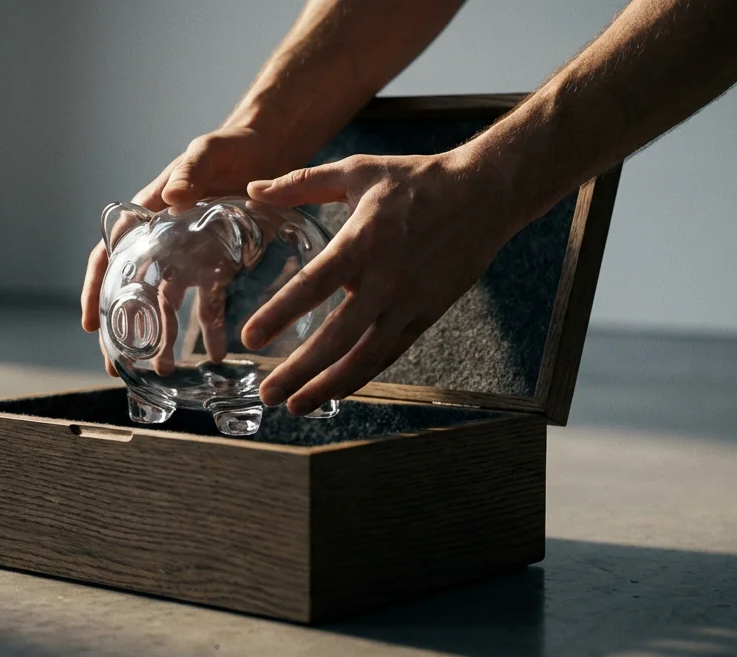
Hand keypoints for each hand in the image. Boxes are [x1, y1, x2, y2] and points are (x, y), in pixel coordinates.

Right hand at [81, 126, 294, 375]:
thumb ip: (189, 172)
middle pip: (132, 289)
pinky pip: (207, 300)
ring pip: (165, 302)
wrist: (267, 150)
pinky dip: (208, 327)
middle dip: (124, 329)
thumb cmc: (229, 146)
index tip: (92, 324)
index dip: (96, 290)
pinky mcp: (216, 263)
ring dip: (162, 336)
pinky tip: (215, 351)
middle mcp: (162, 239)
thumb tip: (174, 195)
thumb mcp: (206, 152)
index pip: (110, 254)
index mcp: (148, 213)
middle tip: (115, 367)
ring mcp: (187, 254)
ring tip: (162, 369)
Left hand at [242, 150, 522, 415]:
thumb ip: (301, 183)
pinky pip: (389, 354)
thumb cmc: (416, 179)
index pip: (313, 285)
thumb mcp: (357, 171)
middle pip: (337, 337)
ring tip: (295, 405)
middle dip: (299, 370)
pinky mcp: (426, 315)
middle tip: (268, 393)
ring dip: (329, 386)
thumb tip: (253, 188)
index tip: (250, 339)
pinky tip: (335, 390)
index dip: (280, 314)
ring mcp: (409, 302)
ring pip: (365, 356)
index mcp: (362, 240)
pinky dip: (361, 376)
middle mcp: (385, 278)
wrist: (485, 193)